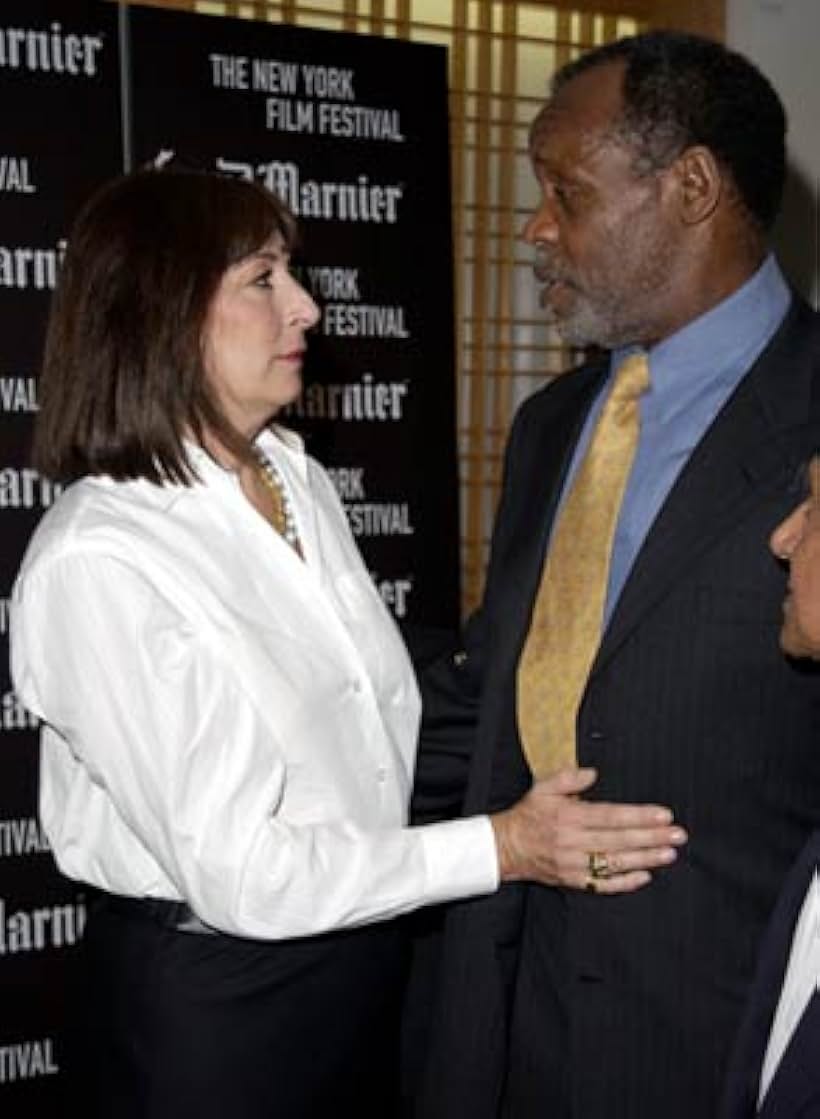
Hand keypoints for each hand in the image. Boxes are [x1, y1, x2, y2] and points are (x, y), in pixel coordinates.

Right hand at [489, 767, 685, 894]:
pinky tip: (644, 876)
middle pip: (619, 840)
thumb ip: (568, 778)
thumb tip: (593, 773)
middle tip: (677, 835)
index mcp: (569, 817)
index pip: (611, 816)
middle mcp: (573, 842)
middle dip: (651, 837)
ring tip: (669, 853)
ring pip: (615, 863)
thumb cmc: (529, 815)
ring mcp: (574, 864)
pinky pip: (602, 885)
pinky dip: (625, 883)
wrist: (507, 847)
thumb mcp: (543, 788)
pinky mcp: (573, 880)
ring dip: (645, 858)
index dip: (639, 816)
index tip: (663, 815)